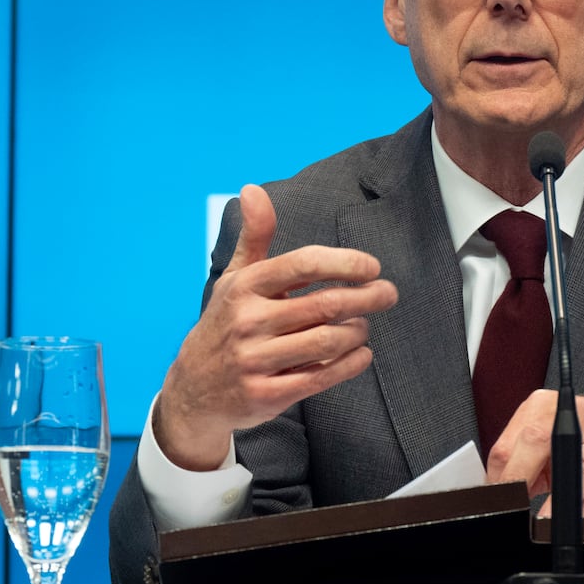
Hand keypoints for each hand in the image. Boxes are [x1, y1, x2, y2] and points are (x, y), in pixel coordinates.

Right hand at [154, 184, 397, 470]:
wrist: (195, 390)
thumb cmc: (227, 324)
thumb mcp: (235, 278)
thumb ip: (255, 235)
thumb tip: (252, 189)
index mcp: (245, 287)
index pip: (303, 264)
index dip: (344, 263)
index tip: (372, 267)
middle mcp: (249, 322)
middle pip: (325, 305)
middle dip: (366, 297)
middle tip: (388, 293)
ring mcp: (257, 360)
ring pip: (328, 341)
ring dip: (357, 331)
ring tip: (363, 324)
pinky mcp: (267, 394)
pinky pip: (322, 376)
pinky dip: (351, 363)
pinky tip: (361, 352)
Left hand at [485, 391, 583, 515]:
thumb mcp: (554, 448)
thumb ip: (528, 465)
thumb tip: (504, 491)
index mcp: (549, 405)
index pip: (516, 435)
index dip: (503, 469)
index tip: (499, 495)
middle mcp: (579, 409)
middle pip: (539, 439)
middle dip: (520, 477)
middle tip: (515, 506)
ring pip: (580, 464)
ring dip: (559, 497)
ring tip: (546, 519)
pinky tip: (579, 518)